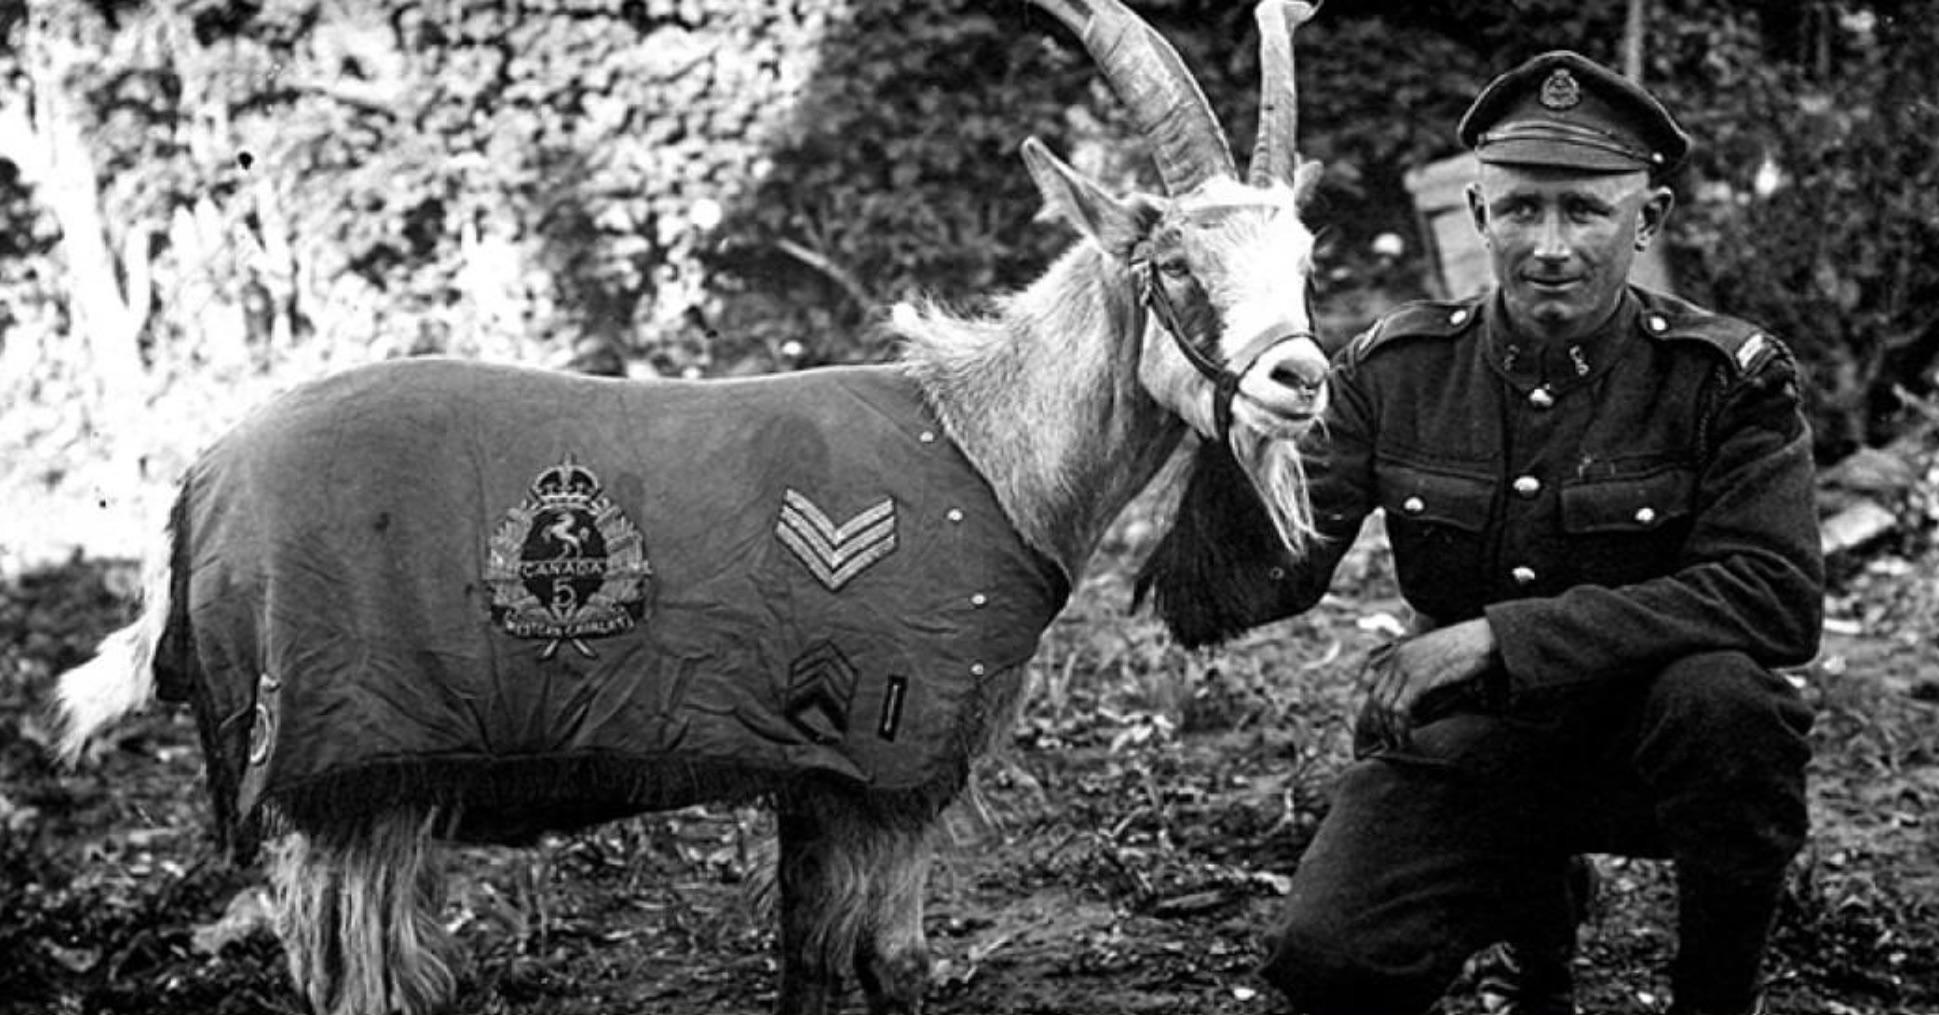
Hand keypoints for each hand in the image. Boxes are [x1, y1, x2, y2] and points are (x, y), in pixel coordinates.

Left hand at [1360, 618, 1499, 748]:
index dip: (1376, 711)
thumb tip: (1415, 702)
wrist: (1483, 638)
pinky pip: (1400, 709)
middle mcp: (1398, 659)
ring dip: (1389, 729)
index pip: (1376, 687)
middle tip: (1387, 741)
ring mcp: (1406, 668)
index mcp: (1399, 654)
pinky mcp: (1419, 679)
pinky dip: (1400, 727)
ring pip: (1385, 706)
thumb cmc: (1466, 651)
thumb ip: (1421, 675)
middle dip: (1379, 724)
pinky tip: (1406, 738)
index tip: (1383, 728)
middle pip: (1376, 698)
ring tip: (1397, 744)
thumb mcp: (1436, 660)